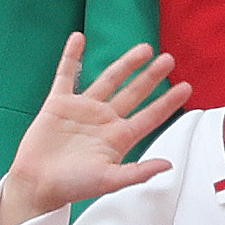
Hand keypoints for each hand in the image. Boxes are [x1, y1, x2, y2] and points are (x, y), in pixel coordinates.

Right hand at [0, 35, 189, 224]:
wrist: (37, 184)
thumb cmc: (71, 186)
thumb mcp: (109, 181)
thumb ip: (138, 172)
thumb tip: (168, 165)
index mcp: (119, 138)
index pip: (150, 116)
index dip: (168, 102)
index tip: (186, 88)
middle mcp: (104, 120)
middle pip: (134, 92)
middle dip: (151, 76)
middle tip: (169, 59)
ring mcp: (83, 109)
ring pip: (108, 79)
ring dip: (126, 63)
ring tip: (144, 48)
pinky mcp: (59, 103)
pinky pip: (66, 74)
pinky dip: (71, 56)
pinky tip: (78, 38)